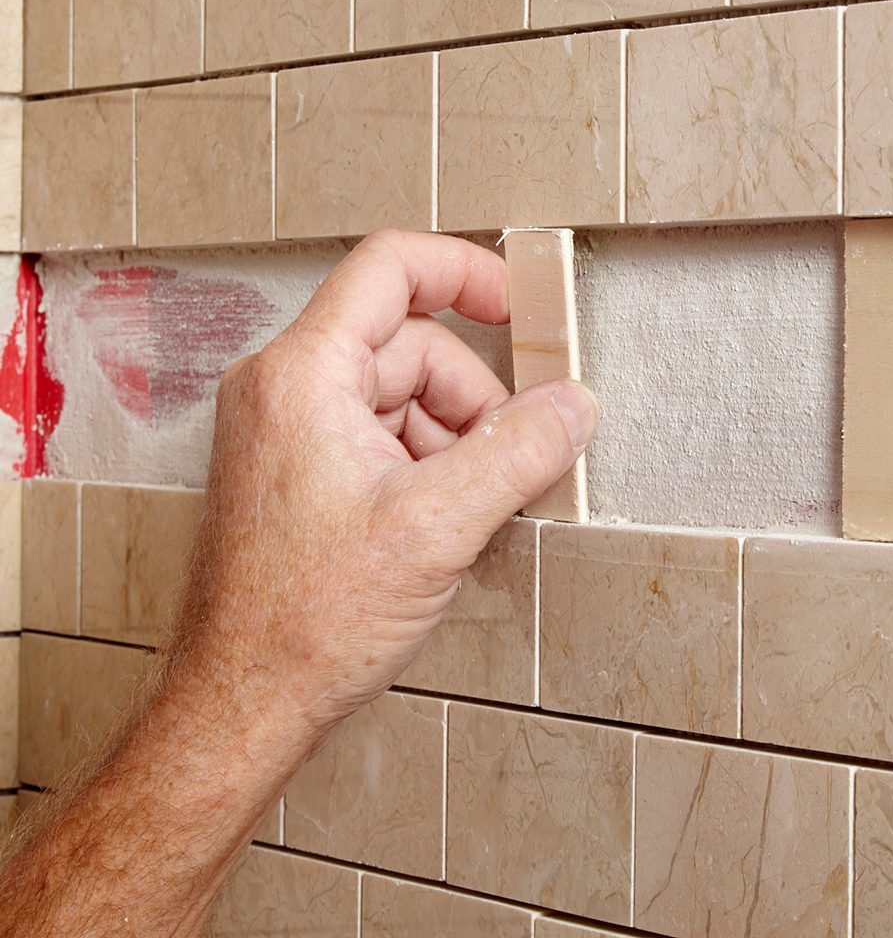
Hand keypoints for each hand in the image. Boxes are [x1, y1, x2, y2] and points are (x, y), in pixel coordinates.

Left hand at [164, 230, 597, 755]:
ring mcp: (286, 428)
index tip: (516, 305)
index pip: (391, 267)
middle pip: (410, 344)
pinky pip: (379, 432)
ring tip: (465, 510)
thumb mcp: (438, 528)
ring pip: (400, 394)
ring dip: (451, 439)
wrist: (243, 703)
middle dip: (472, 399)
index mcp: (303, 375)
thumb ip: (518, 452)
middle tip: (505, 462)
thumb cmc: (303, 624)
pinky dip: (424, 463)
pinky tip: (438, 522)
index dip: (466, 272)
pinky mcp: (297, 467)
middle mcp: (284, 388)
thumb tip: (571, 405)